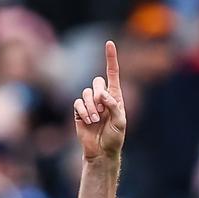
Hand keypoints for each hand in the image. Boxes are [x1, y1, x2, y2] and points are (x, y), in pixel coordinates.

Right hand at [74, 40, 125, 160]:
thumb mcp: (120, 122)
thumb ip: (114, 106)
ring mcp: (90, 104)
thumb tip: (102, 94)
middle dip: (98, 93)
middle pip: (96, 81)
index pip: (112, 74)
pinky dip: (83, 112)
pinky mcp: (79, 112)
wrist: (102, 152)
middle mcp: (102, 98)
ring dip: (91, 107)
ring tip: (95, 120)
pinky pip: (78, 103)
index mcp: (115, 97)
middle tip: (102, 108)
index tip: (109, 43)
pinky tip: (88, 122)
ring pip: (86, 93)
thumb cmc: (114, 138)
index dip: (110, 58)